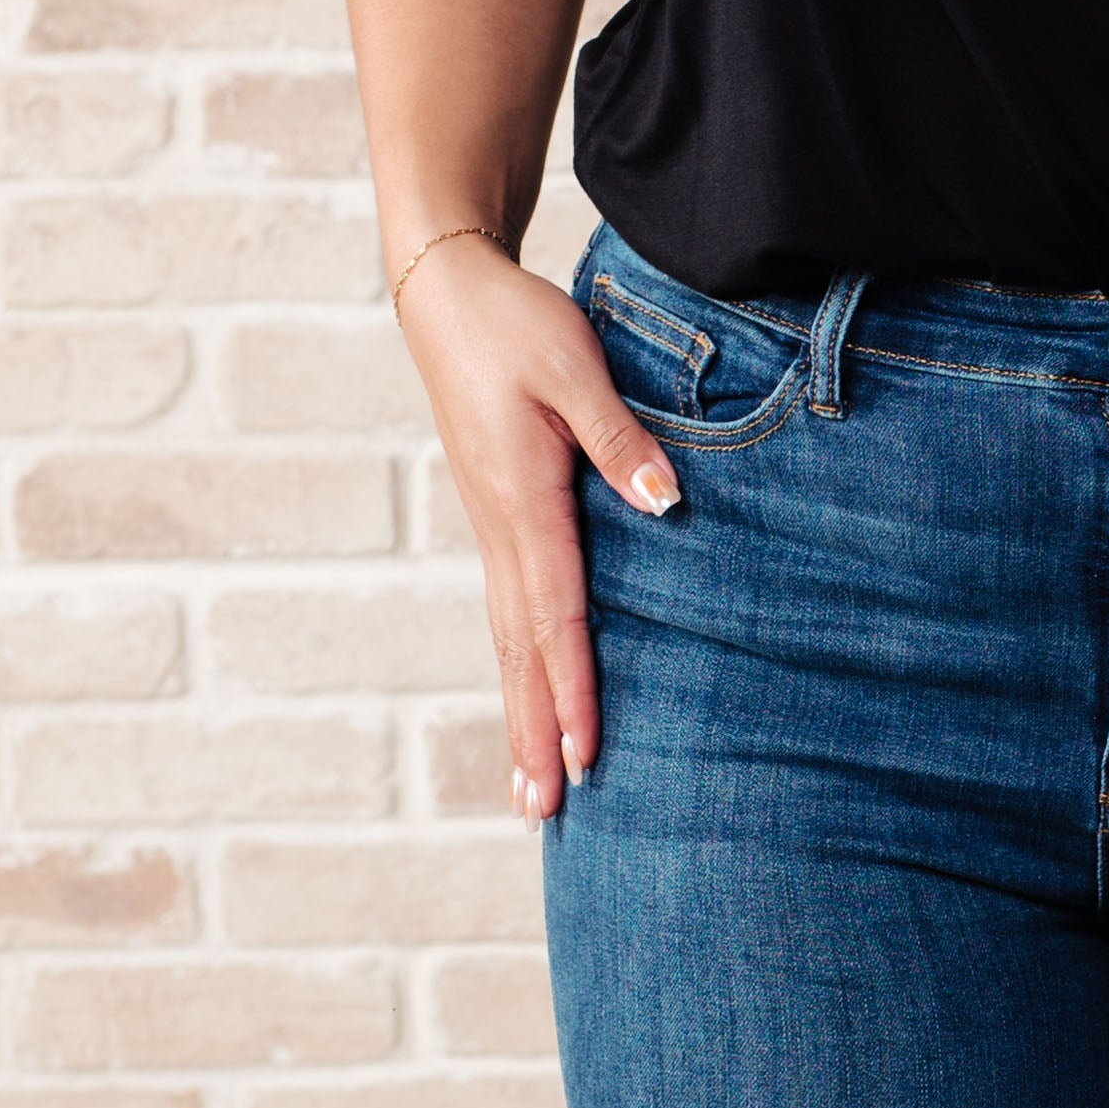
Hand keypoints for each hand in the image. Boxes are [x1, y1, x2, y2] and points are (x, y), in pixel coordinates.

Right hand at [390, 237, 678, 820]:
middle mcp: (501, 531)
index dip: (575, 689)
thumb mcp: (575, 367)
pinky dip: (518, 669)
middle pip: (520, 653)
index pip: (555, 616)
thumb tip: (663, 503)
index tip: (587, 754)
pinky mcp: (496, 520)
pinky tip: (528, 699)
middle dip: (535, 734)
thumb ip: (619, 438)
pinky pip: (507, 613)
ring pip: (507, 642)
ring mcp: (492, 530)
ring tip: (531, 790)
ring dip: (521, 715)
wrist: (445, 293)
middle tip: (545, 814)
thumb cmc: (514, 323)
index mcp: (523, 502)